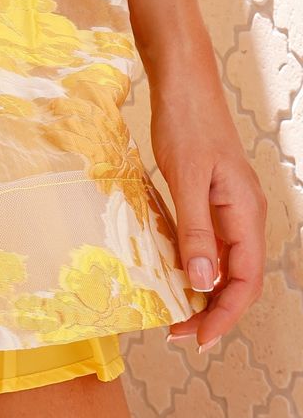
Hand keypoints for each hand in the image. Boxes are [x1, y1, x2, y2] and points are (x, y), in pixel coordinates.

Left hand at [147, 55, 266, 351]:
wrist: (183, 79)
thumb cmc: (186, 120)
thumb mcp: (185, 177)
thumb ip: (195, 230)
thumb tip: (202, 281)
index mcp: (246, 212)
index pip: (245, 280)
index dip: (224, 314)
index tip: (198, 338)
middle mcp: (244, 213)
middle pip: (237, 277)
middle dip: (212, 308)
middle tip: (177, 331)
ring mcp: (229, 204)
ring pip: (224, 262)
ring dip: (203, 289)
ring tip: (173, 310)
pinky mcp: (211, 195)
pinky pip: (209, 241)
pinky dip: (193, 262)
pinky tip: (171, 270)